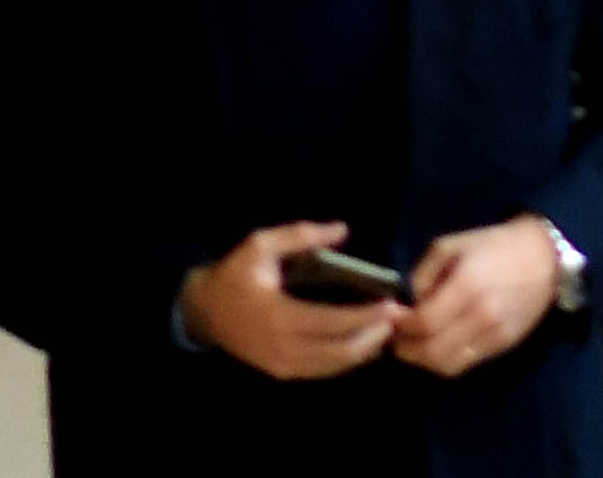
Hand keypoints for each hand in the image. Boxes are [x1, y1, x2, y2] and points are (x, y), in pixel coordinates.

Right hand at [181, 222, 398, 378]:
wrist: (204, 311)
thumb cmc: (235, 275)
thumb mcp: (260, 245)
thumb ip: (301, 235)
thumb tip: (342, 229)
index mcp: (279, 316)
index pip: (332, 323)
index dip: (365, 317)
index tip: (392, 305)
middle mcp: (283, 347)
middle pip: (340, 351)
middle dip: (373, 337)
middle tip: (398, 319)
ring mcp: (283, 365)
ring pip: (334, 367)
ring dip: (364, 351)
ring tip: (387, 330)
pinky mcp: (282, 372)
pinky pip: (322, 371)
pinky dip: (346, 359)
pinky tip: (363, 343)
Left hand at [391, 215, 565, 376]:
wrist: (544, 258)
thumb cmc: (493, 246)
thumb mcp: (451, 246)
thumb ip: (423, 274)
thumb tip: (405, 303)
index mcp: (467, 286)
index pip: (424, 323)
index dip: (401, 326)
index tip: (390, 319)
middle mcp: (481, 316)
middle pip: (432, 351)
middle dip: (406, 349)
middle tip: (396, 338)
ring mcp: (494, 335)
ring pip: (447, 365)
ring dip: (423, 360)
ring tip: (413, 345)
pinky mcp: (502, 346)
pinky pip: (465, 365)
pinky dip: (444, 361)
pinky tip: (436, 346)